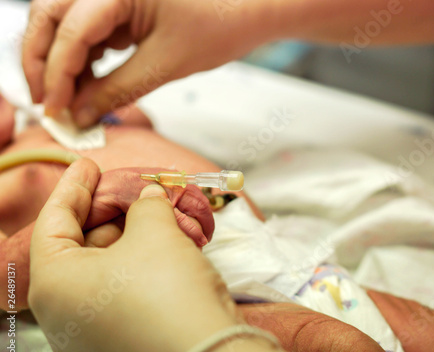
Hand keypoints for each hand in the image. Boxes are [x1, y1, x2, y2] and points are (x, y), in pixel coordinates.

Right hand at [22, 0, 273, 126]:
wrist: (248, 9)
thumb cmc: (218, 26)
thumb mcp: (164, 64)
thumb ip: (117, 89)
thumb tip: (80, 115)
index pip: (69, 31)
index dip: (56, 75)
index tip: (54, 110)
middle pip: (50, 16)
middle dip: (42, 61)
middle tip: (47, 103)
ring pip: (63, 21)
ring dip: (59, 59)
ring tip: (67, 98)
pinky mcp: (120, 1)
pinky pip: (87, 26)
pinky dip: (81, 55)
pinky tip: (87, 80)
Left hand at [29, 158, 239, 351]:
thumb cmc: (168, 290)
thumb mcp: (155, 232)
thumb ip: (146, 205)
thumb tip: (149, 197)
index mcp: (55, 284)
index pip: (53, 223)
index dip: (73, 187)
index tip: (88, 164)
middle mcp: (65, 314)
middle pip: (81, 247)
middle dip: (111, 213)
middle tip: (135, 189)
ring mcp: (92, 334)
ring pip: (105, 271)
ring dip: (131, 239)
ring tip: (159, 215)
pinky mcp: (120, 343)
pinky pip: (120, 293)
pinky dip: (138, 265)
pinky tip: (164, 246)